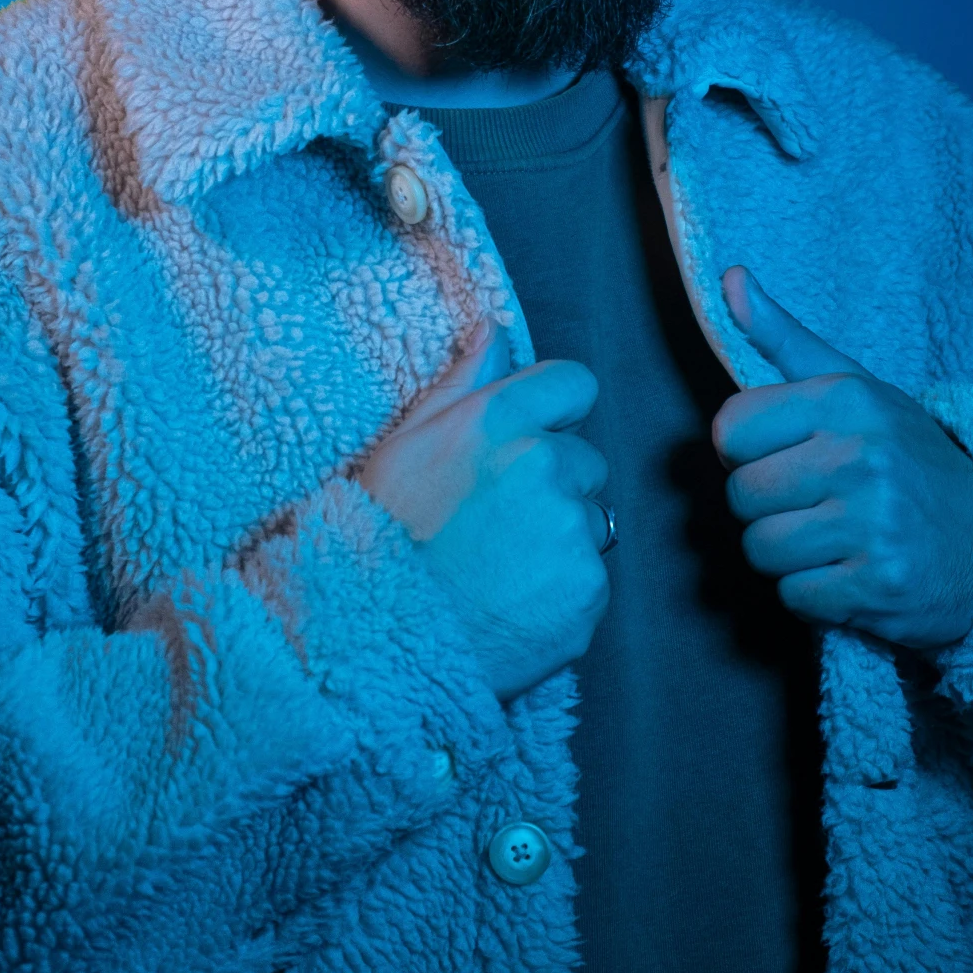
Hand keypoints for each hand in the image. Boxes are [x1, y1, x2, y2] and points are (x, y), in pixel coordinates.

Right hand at [357, 321, 608, 700]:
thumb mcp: (403, 447)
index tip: (531, 440)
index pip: (575, 383)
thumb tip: (494, 329)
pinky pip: (590, 578)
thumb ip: (461, 383)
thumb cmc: (382, 539)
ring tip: (500, 568)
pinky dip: (562, 591)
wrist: (382, 643)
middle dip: (555, 484)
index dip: (555, 412)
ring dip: (559, 539)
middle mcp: (546, 464)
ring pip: (589, 521)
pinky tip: (513, 603)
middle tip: (497, 522)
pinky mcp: (588, 589)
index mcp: (500, 420)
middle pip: (584, 460)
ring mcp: (572, 530)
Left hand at [715, 267, 972, 650]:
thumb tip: (728, 277)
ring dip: (786, 556)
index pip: (730, 429)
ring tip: (830, 540)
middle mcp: (861, 456)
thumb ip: (784, 338)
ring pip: (762, 550)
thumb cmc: (906, 458)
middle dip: (765, 508)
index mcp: (846, 400)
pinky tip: (849, 573)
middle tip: (811, 505)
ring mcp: (873, 523)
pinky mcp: (881, 584)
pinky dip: (813, 596)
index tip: (782, 457)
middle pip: (742, 495)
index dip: (745, 453)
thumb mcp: (855, 388)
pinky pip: (795, 597)